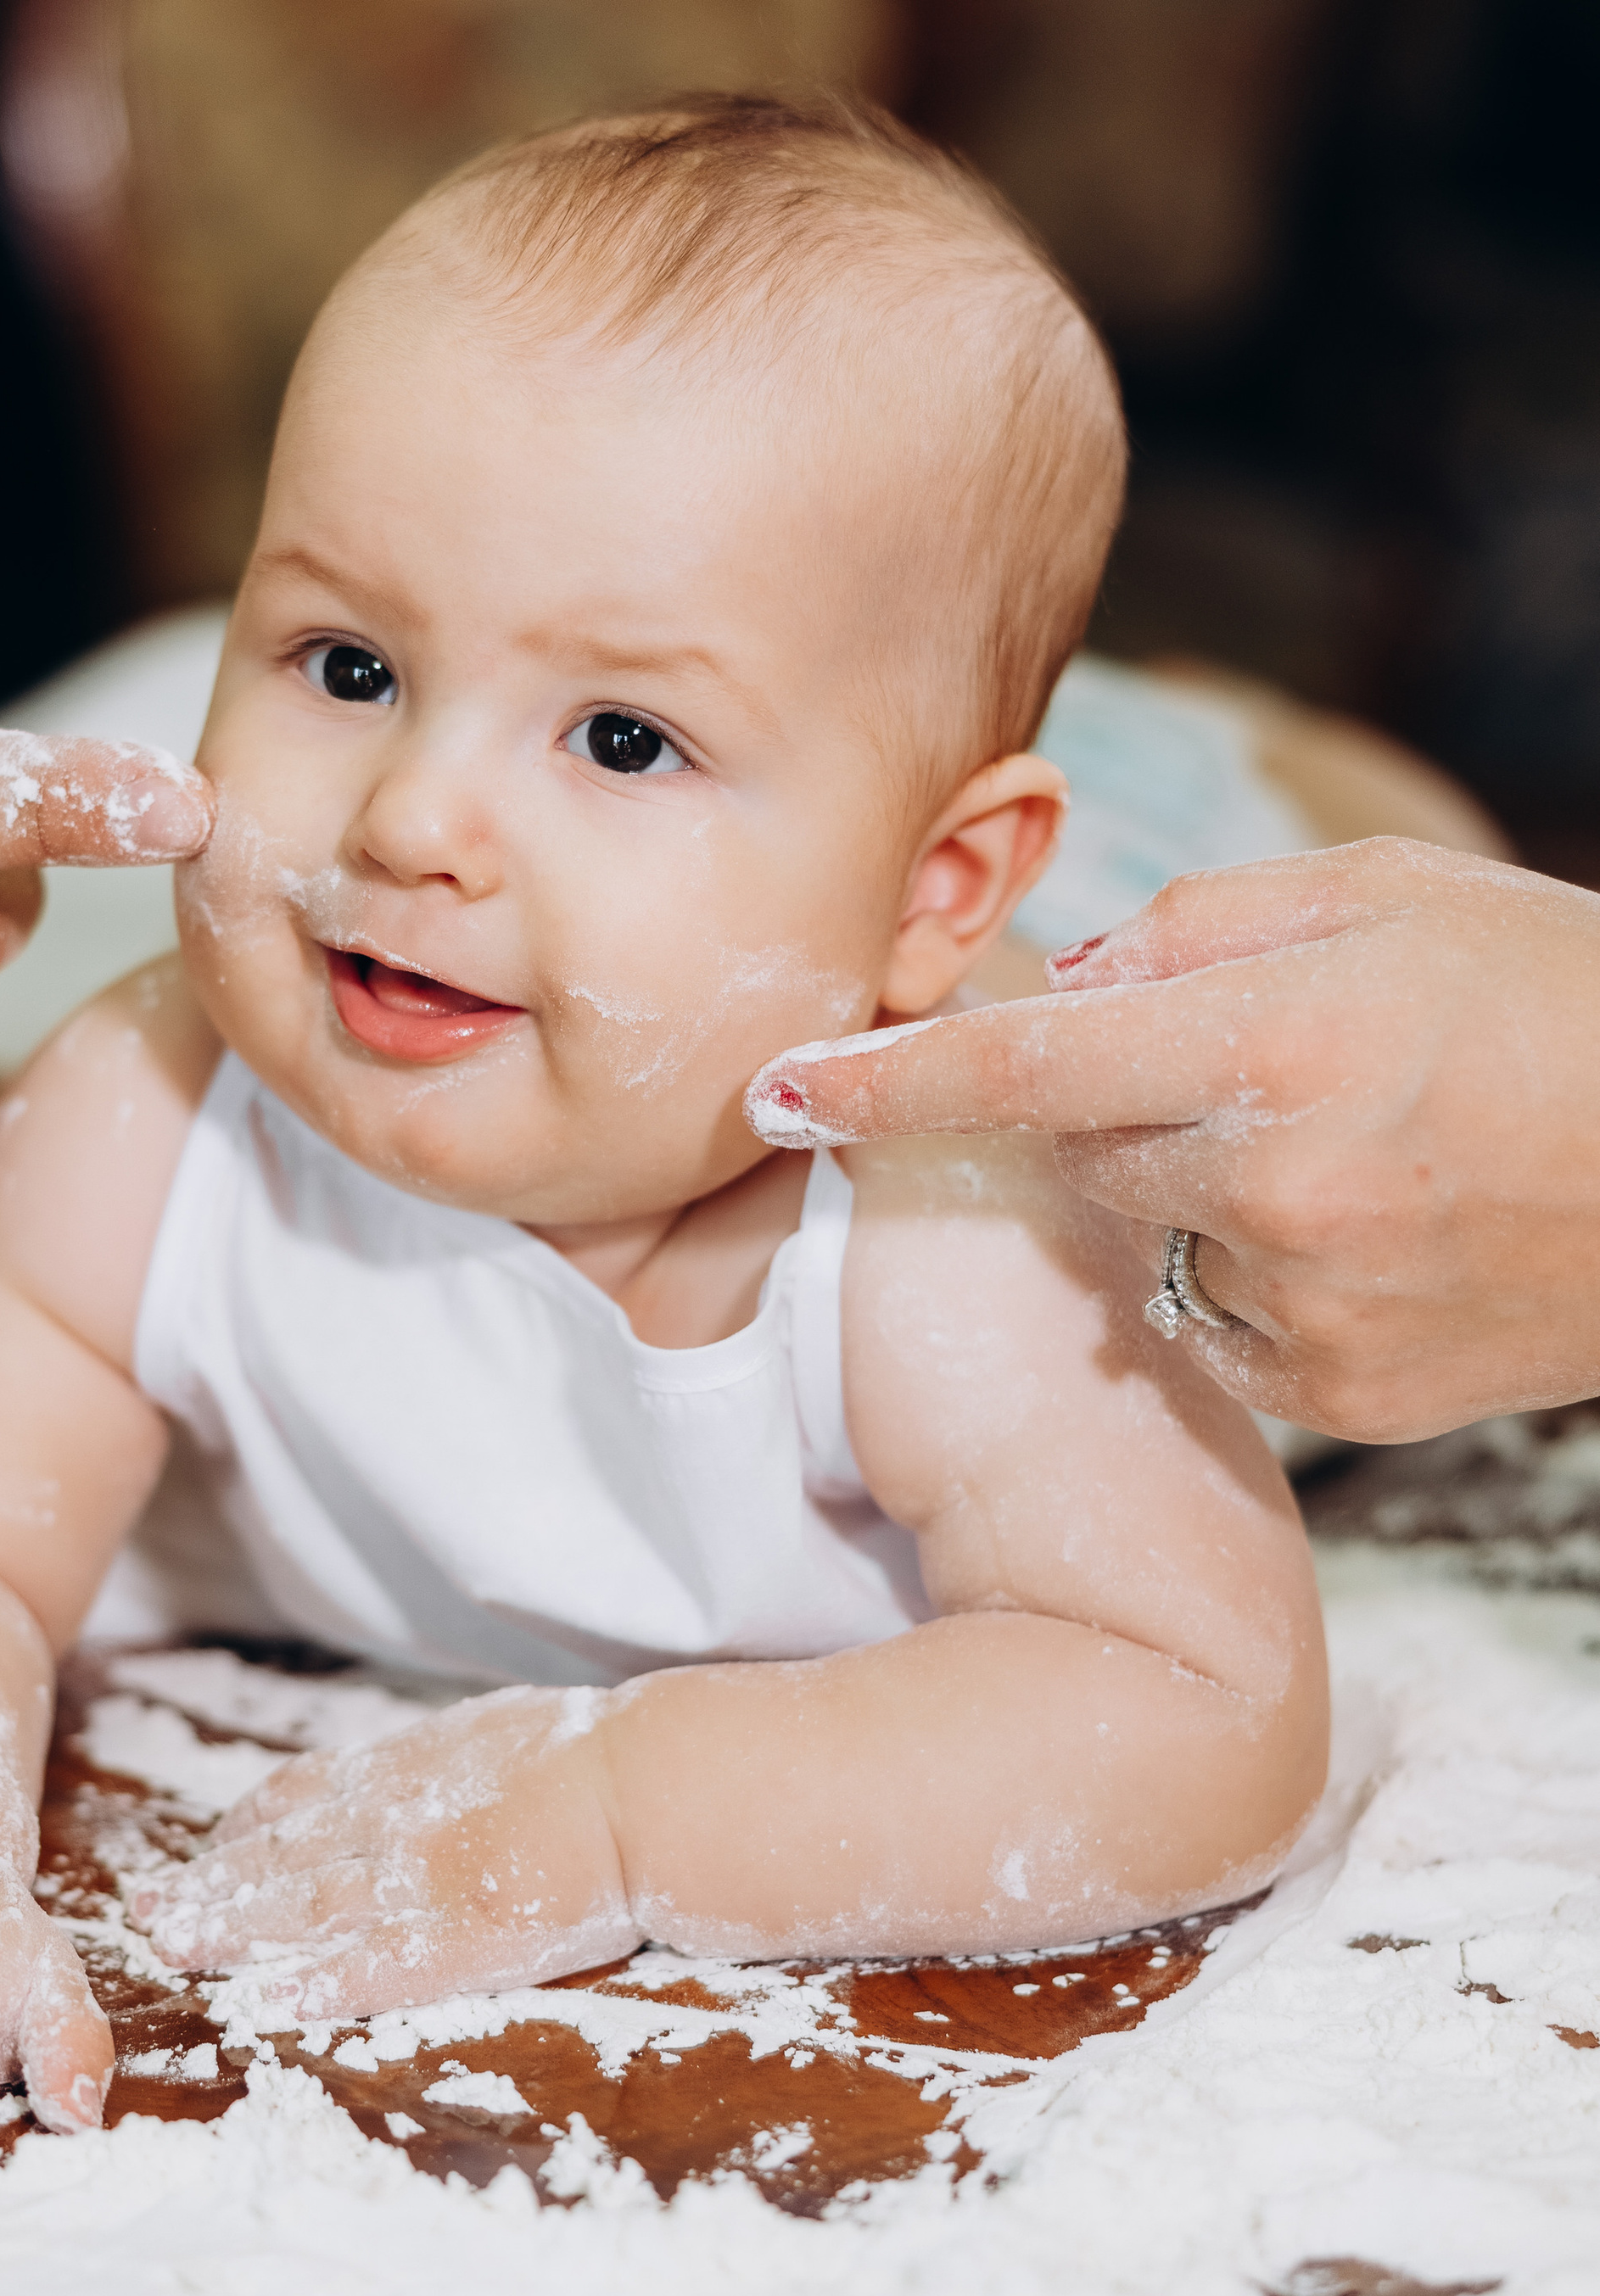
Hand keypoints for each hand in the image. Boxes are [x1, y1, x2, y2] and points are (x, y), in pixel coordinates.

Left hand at [122, 1688, 635, 2023]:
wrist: (646, 1787)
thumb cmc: (601, 1752)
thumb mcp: (507, 1731)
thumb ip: (456, 1757)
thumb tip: (441, 1763)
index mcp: (413, 1768)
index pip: (307, 1797)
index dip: (251, 1827)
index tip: (212, 1846)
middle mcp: (397, 1820)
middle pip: (285, 1855)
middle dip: (212, 1884)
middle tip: (147, 1908)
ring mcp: (420, 1882)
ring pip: (306, 1908)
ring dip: (234, 1931)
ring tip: (173, 1948)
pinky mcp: (455, 1941)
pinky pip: (372, 1968)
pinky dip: (317, 1984)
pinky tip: (269, 2003)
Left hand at [746, 840, 1599, 1440]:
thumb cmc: (1556, 1000)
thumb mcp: (1387, 896)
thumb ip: (1201, 924)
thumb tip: (1072, 980)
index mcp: (1274, 1036)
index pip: (1023, 1064)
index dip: (886, 1081)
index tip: (775, 1089)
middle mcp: (1273, 1179)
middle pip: (1086, 1155)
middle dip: (1126, 1110)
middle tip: (1256, 1071)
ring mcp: (1307, 1302)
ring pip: (1158, 1248)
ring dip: (1204, 1200)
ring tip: (1354, 1158)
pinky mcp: (1341, 1399)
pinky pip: (1228, 1333)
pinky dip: (1264, 1286)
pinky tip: (1375, 1241)